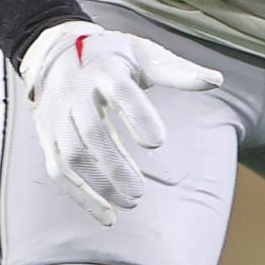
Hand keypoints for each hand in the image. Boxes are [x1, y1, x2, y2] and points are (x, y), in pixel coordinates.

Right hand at [18, 20, 223, 224]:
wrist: (54, 49)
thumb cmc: (111, 54)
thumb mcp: (143, 53)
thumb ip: (177, 71)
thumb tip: (217, 81)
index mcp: (104, 68)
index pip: (120, 92)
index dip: (137, 116)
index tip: (157, 142)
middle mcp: (75, 92)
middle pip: (92, 131)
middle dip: (115, 164)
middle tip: (141, 191)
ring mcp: (57, 115)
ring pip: (72, 156)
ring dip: (99, 184)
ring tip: (131, 203)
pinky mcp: (47, 135)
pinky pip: (58, 171)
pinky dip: (80, 196)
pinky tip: (107, 216)